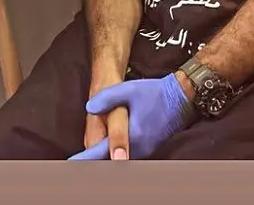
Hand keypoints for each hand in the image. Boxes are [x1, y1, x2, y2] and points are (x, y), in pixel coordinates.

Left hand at [68, 73, 191, 160]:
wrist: (181, 97)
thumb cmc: (154, 93)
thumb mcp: (128, 89)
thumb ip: (107, 98)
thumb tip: (89, 108)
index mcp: (131, 136)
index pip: (102, 152)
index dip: (85, 158)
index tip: (71, 163)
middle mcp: (139, 149)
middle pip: (109, 162)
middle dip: (92, 162)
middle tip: (74, 164)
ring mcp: (146, 151)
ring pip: (119, 162)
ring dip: (103, 160)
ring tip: (86, 160)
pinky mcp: (149, 149)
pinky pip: (128, 158)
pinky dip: (114, 158)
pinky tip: (105, 154)